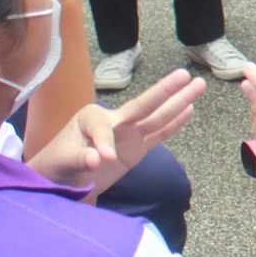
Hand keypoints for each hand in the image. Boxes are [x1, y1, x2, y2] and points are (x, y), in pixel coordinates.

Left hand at [30, 70, 204, 195]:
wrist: (60, 181)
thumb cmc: (56, 167)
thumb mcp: (62, 162)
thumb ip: (79, 158)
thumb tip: (97, 158)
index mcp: (91, 118)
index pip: (105, 128)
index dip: (105, 142)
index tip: (102, 159)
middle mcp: (114, 121)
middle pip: (144, 105)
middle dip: (165, 91)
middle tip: (185, 75)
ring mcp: (127, 135)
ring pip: (157, 116)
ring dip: (178, 102)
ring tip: (199, 85)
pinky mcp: (136, 149)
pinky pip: (158, 134)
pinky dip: (174, 123)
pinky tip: (189, 109)